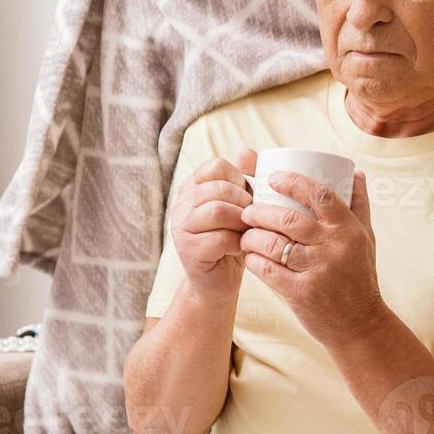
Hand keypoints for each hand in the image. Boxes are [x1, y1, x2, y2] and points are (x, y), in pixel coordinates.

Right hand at [171, 150, 256, 304]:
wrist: (218, 281)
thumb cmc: (232, 239)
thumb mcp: (240, 206)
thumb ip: (244, 179)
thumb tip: (248, 153)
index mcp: (192, 187)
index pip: (215, 166)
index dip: (239, 179)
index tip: (247, 196)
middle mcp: (181, 204)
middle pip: (219, 188)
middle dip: (244, 202)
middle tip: (252, 218)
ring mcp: (181, 227)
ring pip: (217, 210)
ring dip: (241, 221)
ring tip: (246, 231)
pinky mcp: (188, 251)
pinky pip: (219, 238)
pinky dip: (237, 242)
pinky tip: (239, 248)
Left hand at [240, 170, 383, 346]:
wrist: (360, 325)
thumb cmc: (360, 277)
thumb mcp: (366, 240)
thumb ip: (359, 206)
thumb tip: (356, 173)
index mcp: (348, 230)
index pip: (319, 194)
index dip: (293, 181)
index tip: (273, 178)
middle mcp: (333, 247)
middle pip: (288, 218)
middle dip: (260, 211)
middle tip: (247, 211)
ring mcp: (317, 270)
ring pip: (273, 243)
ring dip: (252, 236)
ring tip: (245, 234)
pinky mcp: (301, 293)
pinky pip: (268, 270)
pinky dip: (254, 260)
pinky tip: (249, 256)